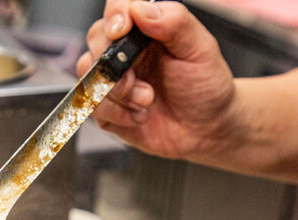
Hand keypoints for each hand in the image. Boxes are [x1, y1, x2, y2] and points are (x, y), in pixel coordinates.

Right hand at [79, 1, 236, 159]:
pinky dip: (117, 115)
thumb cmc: (206, 88)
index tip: (121, 32)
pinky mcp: (107, 108)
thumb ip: (175, 22)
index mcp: (147, 29)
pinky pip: (92, 106)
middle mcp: (126, 51)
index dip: (114, 17)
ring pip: (90, 76)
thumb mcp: (201, 50)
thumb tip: (140, 9)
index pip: (118, 9)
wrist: (206, 130)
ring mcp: (113, 80)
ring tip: (148, 101)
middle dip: (117, 67)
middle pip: (96, 42)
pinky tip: (139, 116)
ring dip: (119, 94)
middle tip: (144, 83)